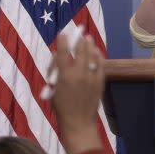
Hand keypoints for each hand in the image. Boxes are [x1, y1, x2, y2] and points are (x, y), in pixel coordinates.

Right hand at [50, 33, 104, 153]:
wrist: (78, 121)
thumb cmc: (61, 107)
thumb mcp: (54, 89)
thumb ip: (57, 73)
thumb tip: (62, 58)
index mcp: (64, 76)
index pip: (63, 53)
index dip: (63, 41)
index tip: (63, 33)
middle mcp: (79, 74)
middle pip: (81, 51)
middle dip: (80, 40)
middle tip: (81, 33)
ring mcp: (91, 77)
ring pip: (92, 56)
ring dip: (90, 46)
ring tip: (89, 39)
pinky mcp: (100, 82)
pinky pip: (101, 65)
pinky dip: (99, 57)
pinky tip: (97, 53)